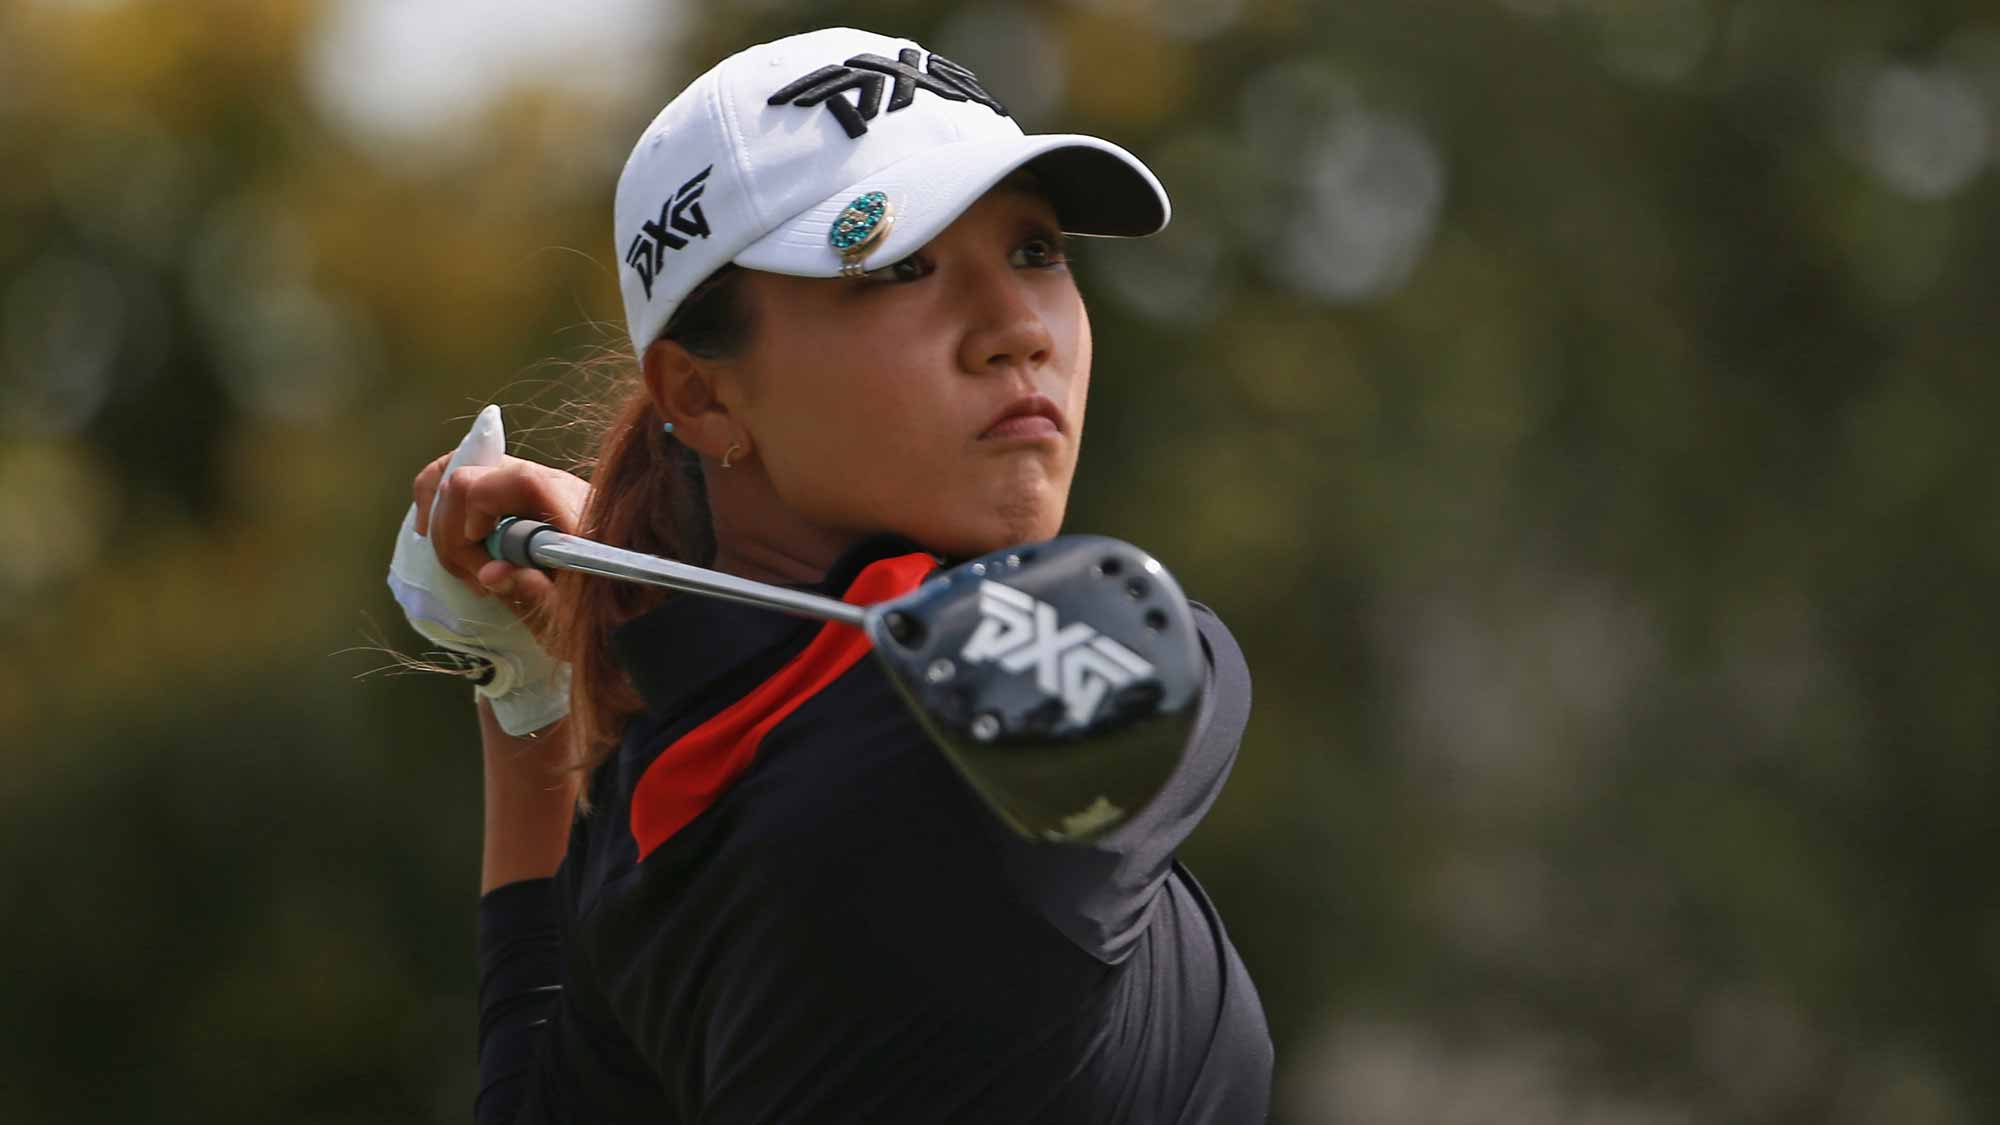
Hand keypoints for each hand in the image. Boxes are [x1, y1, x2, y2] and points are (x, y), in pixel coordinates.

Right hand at [387, 405, 585, 734]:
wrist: (635, 602)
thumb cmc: (606, 611)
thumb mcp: (572, 618)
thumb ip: (534, 595)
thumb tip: (490, 574)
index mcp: (571, 509)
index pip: (511, 481)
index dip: (478, 514)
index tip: (483, 563)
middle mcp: (550, 486)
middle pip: (472, 474)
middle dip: (454, 530)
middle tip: (475, 577)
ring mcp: (533, 487)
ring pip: (464, 474)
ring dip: (448, 522)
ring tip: (469, 568)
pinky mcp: (520, 497)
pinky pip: (470, 483)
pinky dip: (450, 509)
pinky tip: (451, 542)